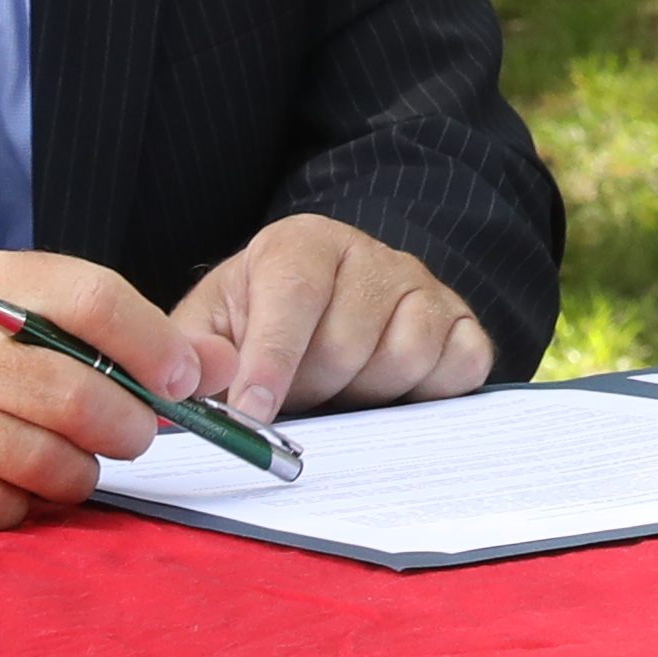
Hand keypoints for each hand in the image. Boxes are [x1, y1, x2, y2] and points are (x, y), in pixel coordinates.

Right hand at [0, 250, 185, 549]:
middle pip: (75, 391)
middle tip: (133, 435)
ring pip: (44, 457)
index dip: (153, 344)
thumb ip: (125, 339)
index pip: (90, 297)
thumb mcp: (26, 327)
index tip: (184, 380)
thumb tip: (220, 366)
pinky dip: (23, 507)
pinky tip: (13, 488)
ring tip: (73, 463)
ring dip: (79, 473)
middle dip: (126, 426)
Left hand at [168, 212, 493, 424]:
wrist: (317, 316)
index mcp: (302, 244)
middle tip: (297, 396)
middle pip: (348, 341)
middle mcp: (369, 254)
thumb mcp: (210, 328)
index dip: (272, 358)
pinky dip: (429, 392)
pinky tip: (391, 392)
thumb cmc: (257, 324)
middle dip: (314, 388)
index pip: (295, 294)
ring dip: (368, 394)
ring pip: (407, 356)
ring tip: (341, 389)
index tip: (252, 412)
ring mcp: (422, 286)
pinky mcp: (461, 321)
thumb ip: (196, 352)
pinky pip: (462, 365)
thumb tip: (202, 375)